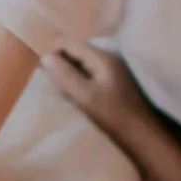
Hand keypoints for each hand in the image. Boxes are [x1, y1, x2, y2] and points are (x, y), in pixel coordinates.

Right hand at [41, 40, 161, 145]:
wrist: (143, 136)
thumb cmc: (114, 116)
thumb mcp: (86, 97)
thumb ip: (65, 76)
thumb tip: (45, 57)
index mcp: (102, 58)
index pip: (70, 43)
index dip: (52, 51)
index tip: (37, 66)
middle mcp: (108, 58)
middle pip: (76, 51)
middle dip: (59, 62)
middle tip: (45, 79)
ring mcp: (112, 71)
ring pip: (82, 63)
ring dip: (68, 72)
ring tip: (56, 88)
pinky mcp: (113, 83)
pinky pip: (89, 74)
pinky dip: (78, 81)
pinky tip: (72, 95)